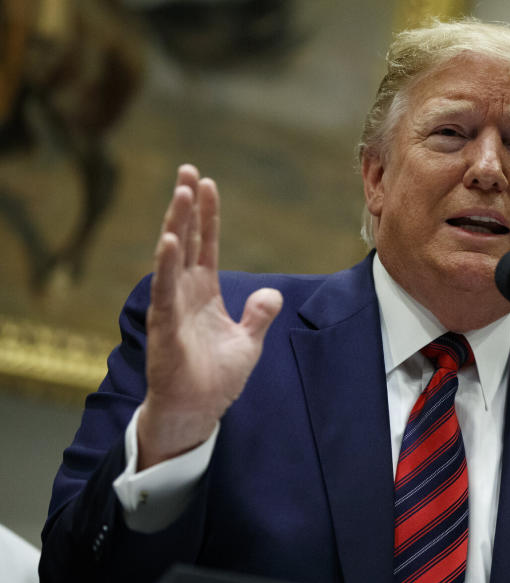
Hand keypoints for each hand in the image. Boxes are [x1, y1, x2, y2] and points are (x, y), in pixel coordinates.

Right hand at [137, 165, 282, 469]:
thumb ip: (259, 315)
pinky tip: (170, 240)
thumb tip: (271, 293)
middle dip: (186, 206)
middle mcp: (185, 293)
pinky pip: (165, 290)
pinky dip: (167, 265)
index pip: (205, 245)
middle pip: (185, 240)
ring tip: (181, 192)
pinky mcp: (165, 327)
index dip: (207, 215)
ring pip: (173, 257)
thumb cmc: (216, 379)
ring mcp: (172, 307)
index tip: (207, 183)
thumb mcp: (248, 342)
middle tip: (188, 170)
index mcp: (204, 293)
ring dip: (176, 224)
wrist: (197, 412)